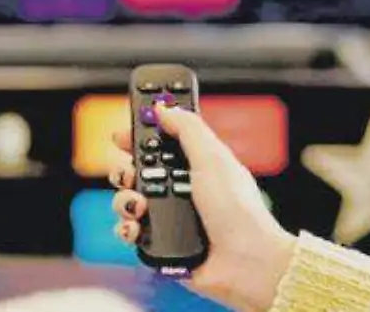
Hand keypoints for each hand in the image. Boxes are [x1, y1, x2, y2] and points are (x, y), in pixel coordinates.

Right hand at [109, 104, 296, 311]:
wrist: (246, 262)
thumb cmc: (240, 211)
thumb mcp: (213, 158)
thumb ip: (188, 128)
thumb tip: (164, 108)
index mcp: (193, 166)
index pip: (158, 144)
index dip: (138, 136)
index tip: (123, 132)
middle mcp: (178, 190)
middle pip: (135, 170)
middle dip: (125, 168)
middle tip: (130, 172)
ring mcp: (167, 217)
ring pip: (126, 200)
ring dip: (124, 199)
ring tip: (138, 204)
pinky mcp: (159, 243)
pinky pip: (129, 232)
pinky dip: (126, 228)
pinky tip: (136, 227)